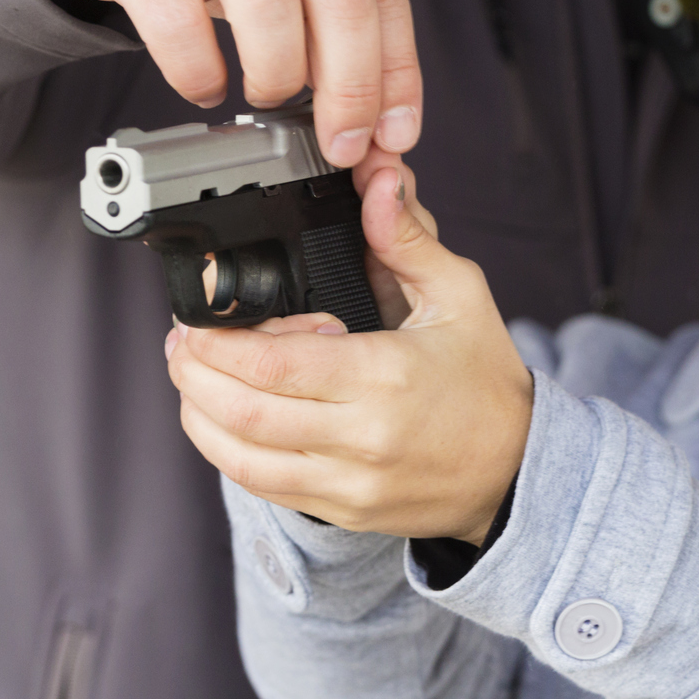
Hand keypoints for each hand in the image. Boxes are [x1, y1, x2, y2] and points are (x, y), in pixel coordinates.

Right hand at [0, 0, 420, 166]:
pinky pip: (179, 24)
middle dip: (352, 89)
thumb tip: (367, 88)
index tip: (394, 130)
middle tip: (341, 140)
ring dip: (278, 76)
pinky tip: (202, 83)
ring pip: (270, 9)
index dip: (397, 70)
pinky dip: (199, 73)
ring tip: (266, 94)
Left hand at [167, 165, 532, 543]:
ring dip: (199, 415)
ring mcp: (348, 484)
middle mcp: (361, 438)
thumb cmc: (487, 381)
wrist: (517, 469)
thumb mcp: (459, 297)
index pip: (272, 363)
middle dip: (193, 373)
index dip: (219, 341)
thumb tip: (378, 186)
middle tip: (181, 342)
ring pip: (239, 458)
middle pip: (241, 412)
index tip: (199, 317)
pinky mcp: (341, 512)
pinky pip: (263, 486)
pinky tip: (222, 419)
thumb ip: (408, 240)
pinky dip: (228, 451)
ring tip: (191, 377)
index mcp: (384, 377)